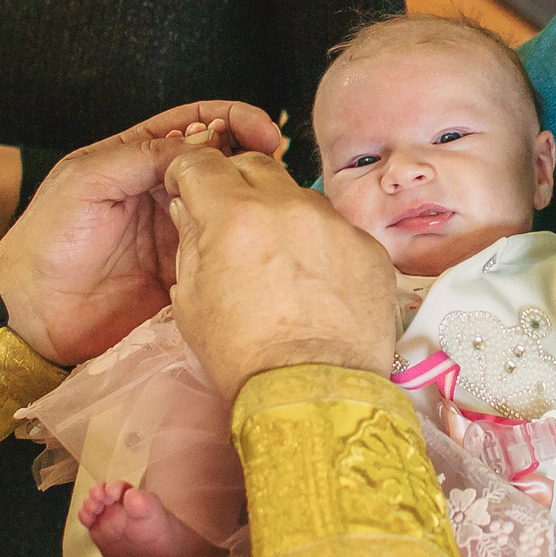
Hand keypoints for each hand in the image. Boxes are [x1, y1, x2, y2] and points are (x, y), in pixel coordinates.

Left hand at [0, 102, 283, 367]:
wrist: (33, 313)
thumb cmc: (48, 240)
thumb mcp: (89, 179)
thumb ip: (145, 155)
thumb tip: (207, 140)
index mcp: (137, 155)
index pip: (196, 122)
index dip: (233, 119)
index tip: (263, 130)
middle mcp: (162, 188)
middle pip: (220, 161)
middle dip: (251, 157)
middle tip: (274, 167)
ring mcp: (176, 229)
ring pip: (227, 204)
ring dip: (249, 199)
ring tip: (270, 201)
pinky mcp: (184, 270)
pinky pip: (221, 249)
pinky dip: (239, 242)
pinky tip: (251, 241)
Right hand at [164, 146, 396, 400]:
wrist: (316, 395)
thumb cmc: (246, 356)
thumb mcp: (192, 301)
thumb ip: (189, 241)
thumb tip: (190, 208)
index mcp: (234, 216)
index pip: (201, 162)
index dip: (187, 172)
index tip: (187, 186)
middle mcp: (288, 207)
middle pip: (253, 164)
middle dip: (234, 181)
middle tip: (229, 215)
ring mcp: (334, 224)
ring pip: (297, 195)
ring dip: (279, 212)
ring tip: (276, 258)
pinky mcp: (368, 247)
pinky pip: (335, 228)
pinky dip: (318, 243)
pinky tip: (313, 281)